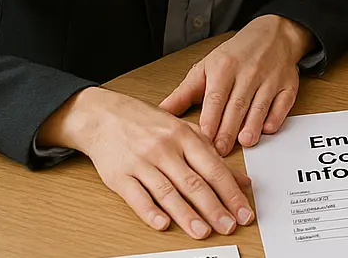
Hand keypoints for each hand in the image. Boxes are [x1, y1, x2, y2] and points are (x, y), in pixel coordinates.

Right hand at [38, 87, 253, 238]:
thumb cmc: (148, 124)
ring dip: (187, 215)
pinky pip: (136, 196)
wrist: (104, 116)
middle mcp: (165, 149)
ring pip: (167, 192)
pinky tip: (163, 224)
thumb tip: (242, 181)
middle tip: (228, 226)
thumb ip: (213, 157)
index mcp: (185, 137)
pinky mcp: (119, 175)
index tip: (244, 212)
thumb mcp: (185, 132)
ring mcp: (141, 162)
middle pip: (193, 183)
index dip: (231, 193)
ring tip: (202, 232)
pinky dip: (150, 211)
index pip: (214, 169)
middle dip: (214, 208)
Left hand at [160, 14, 313, 155]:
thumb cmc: (236, 55)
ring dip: (253, 124)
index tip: (204, 140)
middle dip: (229, 129)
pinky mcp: (288, 85)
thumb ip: (185, 93)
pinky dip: (276, 116)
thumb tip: (161, 112)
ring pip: (260, 105)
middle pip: (237, 104)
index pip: (216, 97)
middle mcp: (248, 72)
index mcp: (224, 67)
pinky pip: (283, 102)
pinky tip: (267, 130)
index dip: (211, 119)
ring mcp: (270, 78)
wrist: (274, 35)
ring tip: (245, 142)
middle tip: (221, 150)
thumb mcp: (206, 67)